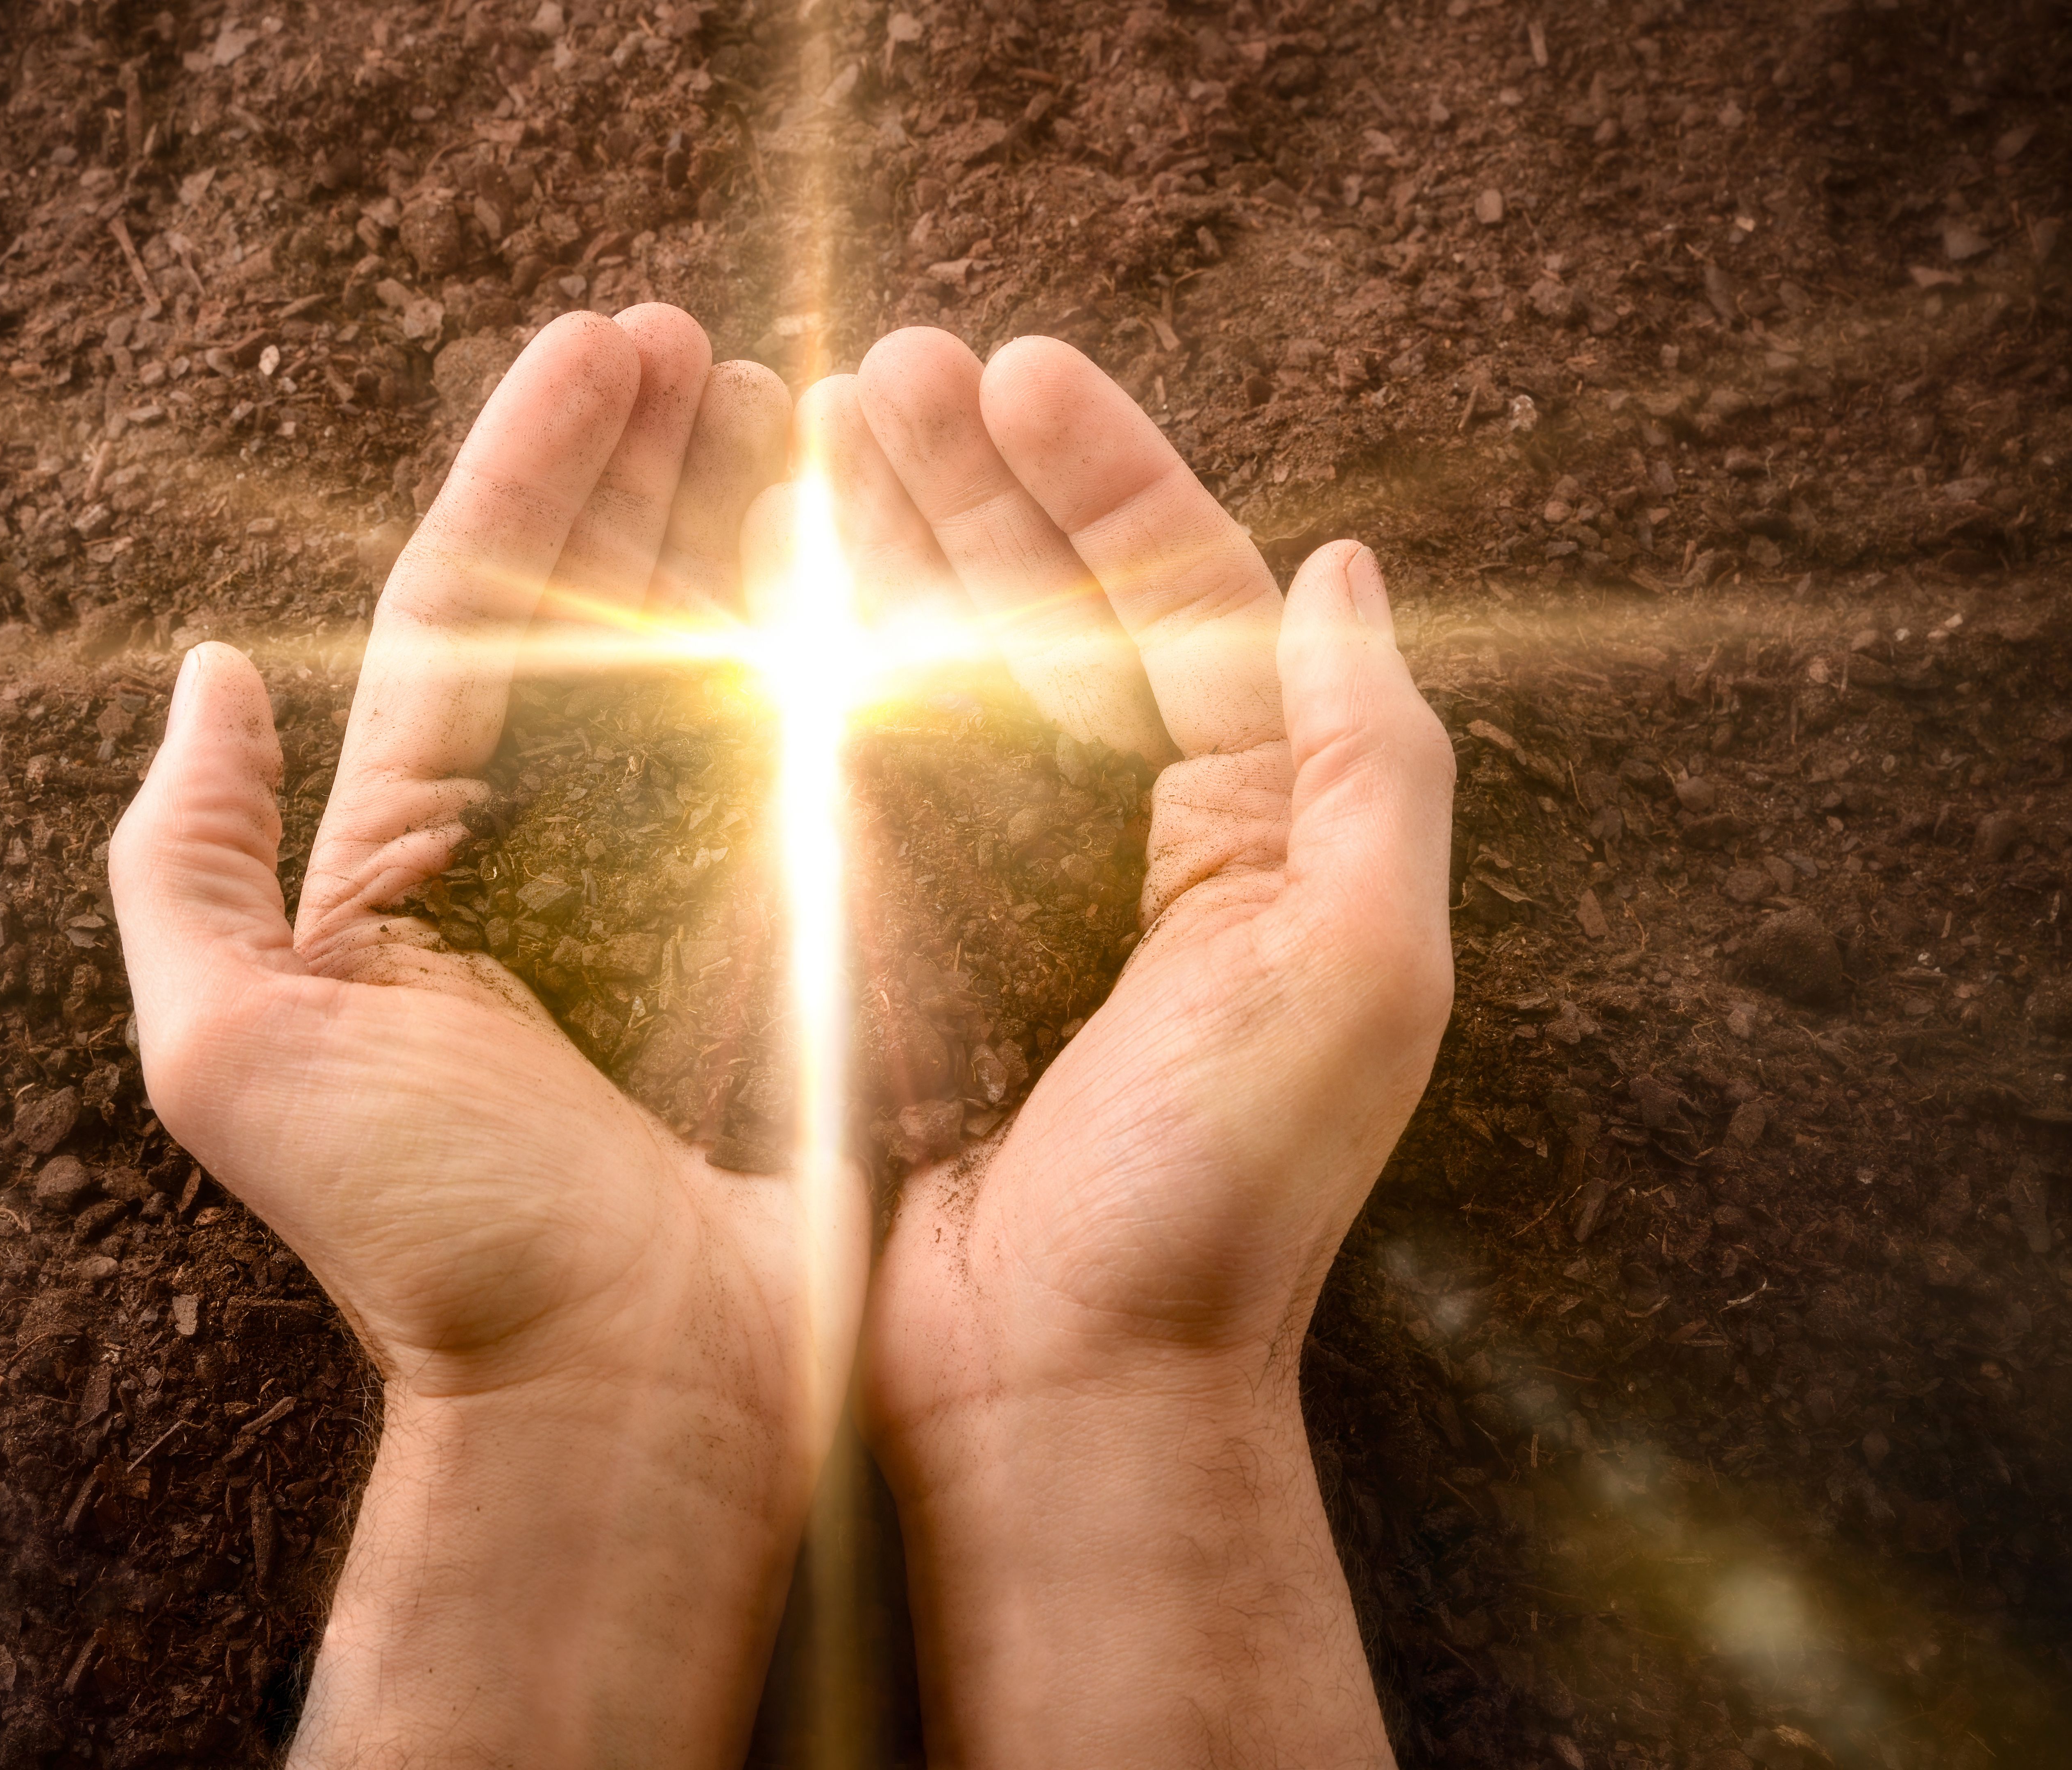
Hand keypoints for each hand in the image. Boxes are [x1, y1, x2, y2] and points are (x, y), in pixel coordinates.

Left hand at [110, 307, 862, 1765]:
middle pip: (595, 614)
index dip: (537, 466)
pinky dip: (830, 660)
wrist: (612, 1399)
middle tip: (709, 341)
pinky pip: (810, 773)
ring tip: (791, 405)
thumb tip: (202, 682)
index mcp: (415, 858)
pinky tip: (866, 562)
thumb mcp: (236, 1051)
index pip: (473, 612)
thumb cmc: (430, 1244)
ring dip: (740, 528)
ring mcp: (677, 896)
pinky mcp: (788, 948)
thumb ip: (188, 866)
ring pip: (707, 671)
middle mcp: (544, 857)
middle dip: (644, 466)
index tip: (612, 342)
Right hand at [822, 329, 1455, 1765]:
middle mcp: (1134, 839)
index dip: (1107, 472)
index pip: (1182, 597)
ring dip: (886, 551)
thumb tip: (1348, 572)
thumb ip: (1370, 765)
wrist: (1065, 1393)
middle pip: (1050, 610)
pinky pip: (857, 781)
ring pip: (940, 676)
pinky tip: (768, 593)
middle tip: (883, 372)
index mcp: (1253, 827)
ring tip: (812, 436)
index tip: (1020, 369)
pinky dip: (817, 682)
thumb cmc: (1221, 1204)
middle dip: (974, 482)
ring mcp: (1006, 891)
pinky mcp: (899, 950)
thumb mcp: (1354, 974)